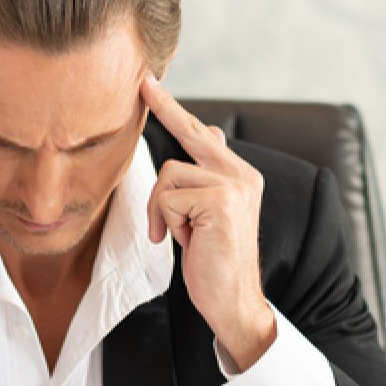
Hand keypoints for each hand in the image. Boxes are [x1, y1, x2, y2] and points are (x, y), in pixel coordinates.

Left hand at [142, 74, 277, 368]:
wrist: (233, 302)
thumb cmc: (214, 262)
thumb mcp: (208, 215)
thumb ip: (208, 176)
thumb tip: (209, 130)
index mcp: (240, 175)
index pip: (202, 134)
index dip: (174, 110)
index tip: (151, 83)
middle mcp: (242, 174)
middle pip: (191, 134)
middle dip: (165, 107)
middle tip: (143, 82)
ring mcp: (234, 187)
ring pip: (170, 175)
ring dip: (162, 209)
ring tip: (180, 235)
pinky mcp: (220, 203)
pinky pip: (168, 197)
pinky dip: (166, 222)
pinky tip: (183, 242)